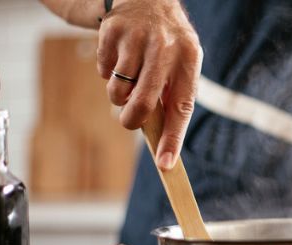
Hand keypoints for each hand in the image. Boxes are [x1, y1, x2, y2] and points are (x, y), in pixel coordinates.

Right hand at [97, 0, 202, 169]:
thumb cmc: (168, 46)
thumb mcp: (181, 64)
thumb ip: (171, 97)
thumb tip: (159, 142)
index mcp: (189, 60)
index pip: (181, 108)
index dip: (172, 139)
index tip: (165, 165)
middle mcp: (164, 48)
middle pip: (142, 103)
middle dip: (132, 120)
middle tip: (129, 121)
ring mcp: (137, 38)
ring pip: (118, 91)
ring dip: (119, 95)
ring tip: (129, 78)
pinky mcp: (111, 32)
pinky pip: (103, 72)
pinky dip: (107, 73)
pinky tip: (119, 57)